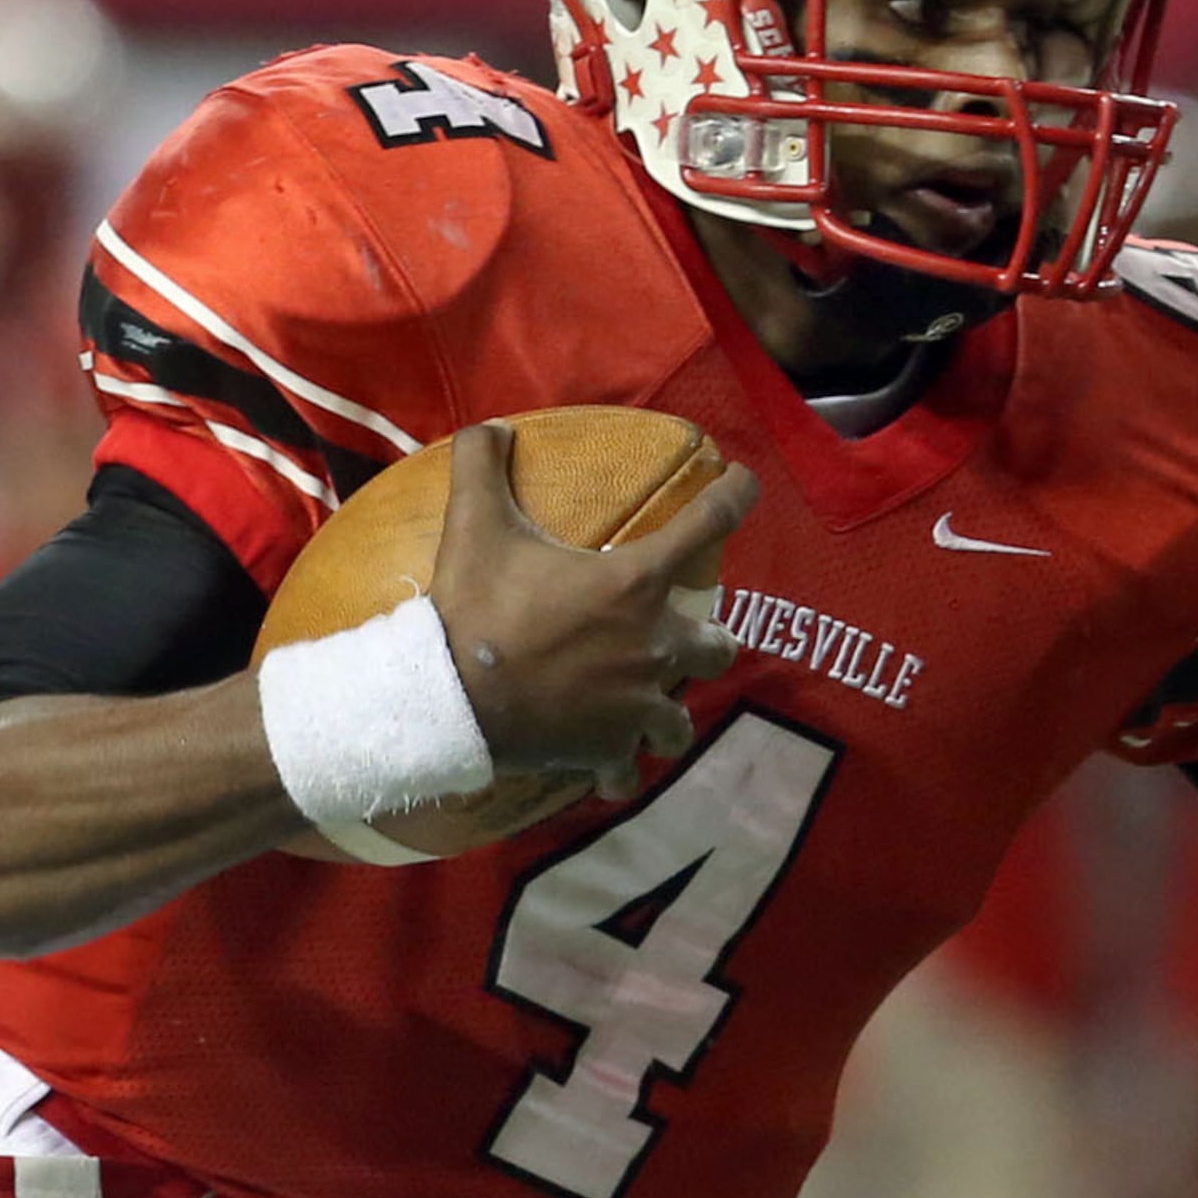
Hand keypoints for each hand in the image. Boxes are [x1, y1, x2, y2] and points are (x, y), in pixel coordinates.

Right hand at [427, 421, 753, 797]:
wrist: (449, 698)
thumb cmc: (475, 606)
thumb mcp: (477, 523)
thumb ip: (483, 464)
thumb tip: (488, 425)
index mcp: (634, 583)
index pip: (707, 525)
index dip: (736, 497)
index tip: (747, 483)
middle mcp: (653, 644)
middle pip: (718, 645)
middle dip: (707, 640)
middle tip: (683, 636)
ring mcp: (636, 704)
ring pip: (682, 720)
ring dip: (669, 713)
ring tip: (650, 709)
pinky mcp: (608, 749)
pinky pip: (630, 771)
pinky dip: (621, 769)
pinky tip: (610, 768)